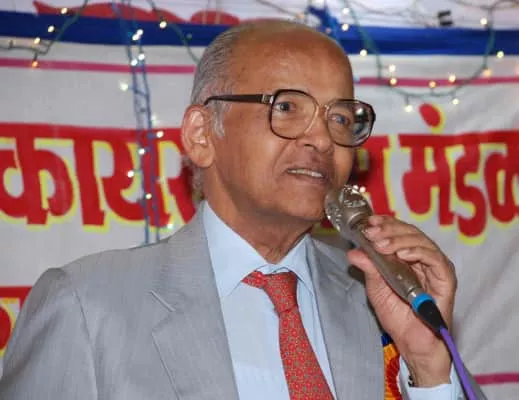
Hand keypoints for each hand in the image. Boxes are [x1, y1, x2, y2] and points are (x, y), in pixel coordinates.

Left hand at [347, 215, 456, 387]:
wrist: (412, 342)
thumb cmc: (397, 316)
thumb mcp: (376, 288)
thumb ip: (369, 268)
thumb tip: (353, 251)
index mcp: (410, 257)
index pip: (400, 231)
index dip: (386, 223)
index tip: (369, 222)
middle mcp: (425, 258)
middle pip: (410, 233)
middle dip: (389, 230)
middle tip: (371, 232)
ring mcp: (437, 267)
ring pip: (421, 241)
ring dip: (398, 240)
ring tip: (380, 244)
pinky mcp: (446, 279)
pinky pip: (434, 259)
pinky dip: (417, 252)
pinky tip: (401, 254)